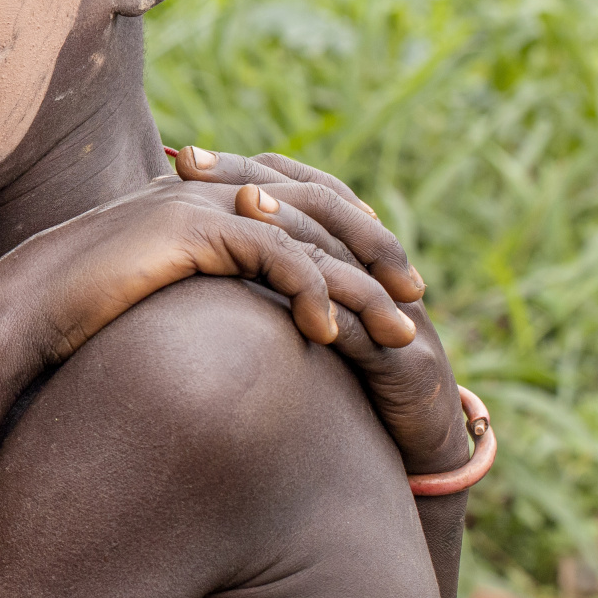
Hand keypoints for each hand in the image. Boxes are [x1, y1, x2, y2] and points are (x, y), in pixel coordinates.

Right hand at [0, 177, 420, 375]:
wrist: (23, 308)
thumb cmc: (76, 311)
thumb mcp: (149, 289)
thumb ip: (194, 280)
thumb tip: (229, 308)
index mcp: (200, 193)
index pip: (297, 197)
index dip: (350, 231)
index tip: (389, 275)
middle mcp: (205, 186)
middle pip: (318, 204)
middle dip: (375, 250)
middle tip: (416, 295)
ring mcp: (199, 202)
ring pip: (308, 236)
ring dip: (361, 287)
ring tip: (398, 333)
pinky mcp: (191, 227)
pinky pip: (275, 257)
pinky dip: (311, 295)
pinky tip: (329, 337)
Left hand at [171, 146, 466, 473]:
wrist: (415, 440)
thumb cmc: (346, 376)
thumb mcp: (301, 322)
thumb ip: (261, 284)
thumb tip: (187, 253)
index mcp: (347, 253)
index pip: (295, 192)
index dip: (242, 170)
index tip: (181, 157)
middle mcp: (372, 270)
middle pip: (316, 208)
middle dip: (254, 183)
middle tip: (196, 163)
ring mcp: (394, 311)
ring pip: (341, 258)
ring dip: (292, 230)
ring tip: (243, 206)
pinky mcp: (409, 361)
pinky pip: (367, 330)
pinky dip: (327, 310)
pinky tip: (290, 298)